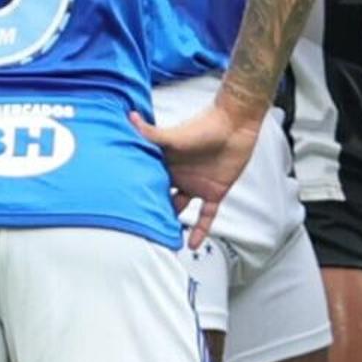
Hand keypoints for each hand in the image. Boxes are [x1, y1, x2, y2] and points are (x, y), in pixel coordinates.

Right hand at [131, 89, 268, 248]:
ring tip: (161, 240)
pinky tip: (192, 244)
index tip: (125, 211)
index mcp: (166, 163)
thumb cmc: (205, 125)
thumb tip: (130, 117)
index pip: (149, 183)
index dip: (138, 195)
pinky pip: (206, 215)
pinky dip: (200, 230)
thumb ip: (152, 133)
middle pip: (161, 198)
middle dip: (151, 212)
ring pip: (181, 210)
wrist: (236, 124)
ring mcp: (196, 185)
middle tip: (140, 230)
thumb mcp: (174, 134)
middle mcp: (179, 176)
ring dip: (172, 223)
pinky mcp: (215, 192)